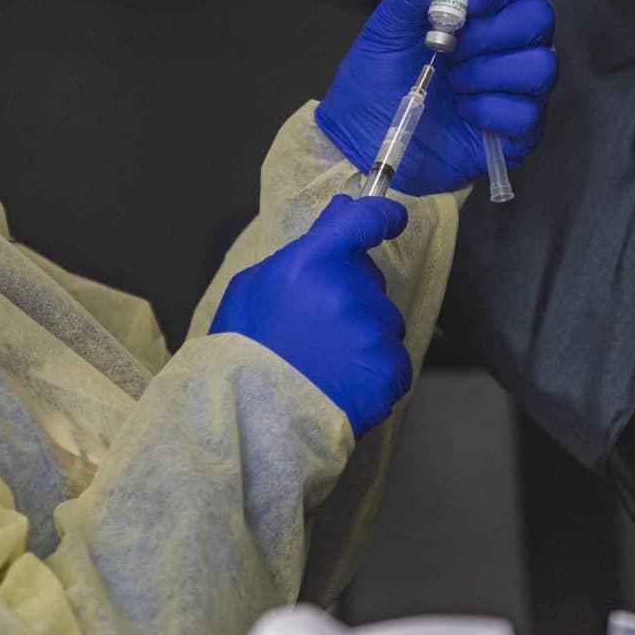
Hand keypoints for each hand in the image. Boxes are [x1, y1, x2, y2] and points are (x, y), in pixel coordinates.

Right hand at [209, 195, 412, 435]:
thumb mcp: (254, 286)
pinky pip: (393, 360)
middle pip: (369, 280)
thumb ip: (303, 251)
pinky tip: (342, 383)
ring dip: (363, 335)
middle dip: (351, 296)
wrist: (249, 418)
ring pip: (383, 322)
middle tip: (316, 328)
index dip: (381, 217)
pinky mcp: (390, 370)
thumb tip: (341, 216)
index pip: (365, 221)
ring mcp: (373, 332)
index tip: (390, 219)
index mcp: (312, 263)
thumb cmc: (242, 352)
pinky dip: (374, 371)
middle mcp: (349, 291)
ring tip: (324, 363)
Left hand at [315, 0, 556, 194]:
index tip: (472, 4)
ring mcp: (515, 89)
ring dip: (487, 74)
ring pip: (541, 65)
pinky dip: (489, 111)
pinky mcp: (516, 131)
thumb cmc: (373, 83)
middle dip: (491, 35)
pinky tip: (463, 113)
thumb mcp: (387, 28)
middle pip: (540, 19)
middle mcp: (506, 47)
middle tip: (450, 52)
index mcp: (482, 15)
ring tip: (453, 85)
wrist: (361, 139)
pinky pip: (528, 112)